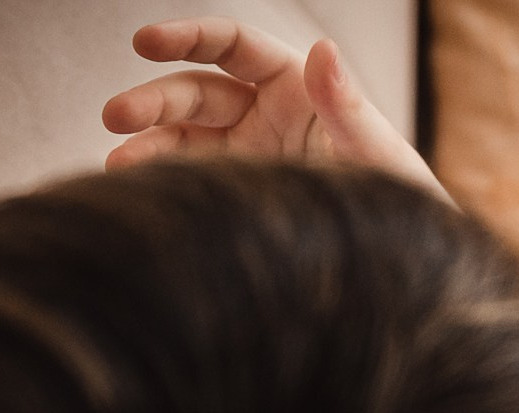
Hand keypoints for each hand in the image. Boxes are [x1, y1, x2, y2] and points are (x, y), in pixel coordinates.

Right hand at [102, 18, 445, 199]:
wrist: (403, 268)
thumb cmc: (401, 203)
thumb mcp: (379, 156)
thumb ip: (348, 107)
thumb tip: (324, 49)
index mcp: (297, 86)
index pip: (233, 47)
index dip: (187, 37)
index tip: (145, 42)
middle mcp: (266, 114)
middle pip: (197, 92)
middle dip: (154, 100)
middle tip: (116, 117)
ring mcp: (248, 155)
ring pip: (184, 136)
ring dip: (148, 145)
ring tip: (118, 166)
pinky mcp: (238, 195)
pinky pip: (192, 179)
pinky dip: (163, 181)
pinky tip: (138, 192)